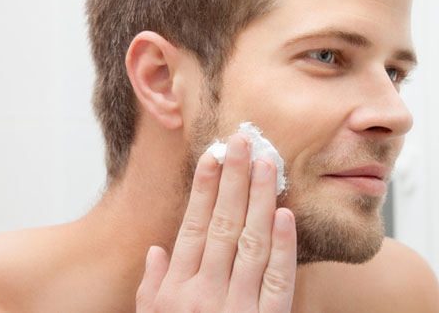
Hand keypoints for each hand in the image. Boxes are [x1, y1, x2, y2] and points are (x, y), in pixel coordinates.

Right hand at [136, 134, 296, 312]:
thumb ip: (153, 286)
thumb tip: (156, 250)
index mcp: (176, 289)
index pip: (193, 228)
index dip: (204, 189)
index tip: (213, 156)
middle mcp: (205, 294)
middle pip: (223, 226)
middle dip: (233, 179)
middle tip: (242, 142)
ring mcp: (238, 308)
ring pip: (252, 244)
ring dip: (260, 199)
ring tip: (266, 163)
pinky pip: (278, 280)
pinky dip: (283, 246)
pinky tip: (284, 214)